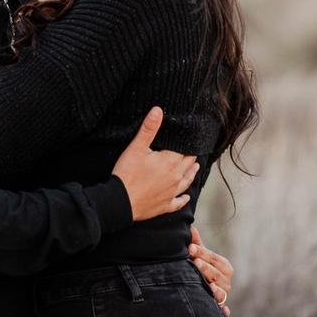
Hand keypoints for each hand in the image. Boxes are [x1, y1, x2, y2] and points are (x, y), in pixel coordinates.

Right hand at [110, 108, 199, 222]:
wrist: (120, 202)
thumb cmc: (127, 175)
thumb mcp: (136, 148)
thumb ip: (149, 129)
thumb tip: (158, 111)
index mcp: (170, 162)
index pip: (185, 150)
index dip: (188, 144)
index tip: (191, 139)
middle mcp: (175, 178)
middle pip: (188, 164)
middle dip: (191, 157)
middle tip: (193, 151)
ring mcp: (171, 193)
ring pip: (186, 181)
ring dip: (191, 174)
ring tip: (195, 167)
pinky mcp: (165, 206)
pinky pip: (178, 203)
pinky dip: (183, 199)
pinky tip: (186, 197)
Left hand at [190, 223, 234, 316]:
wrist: (206, 290)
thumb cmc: (203, 269)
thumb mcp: (201, 257)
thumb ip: (198, 245)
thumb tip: (191, 229)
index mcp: (224, 266)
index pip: (214, 258)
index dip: (202, 252)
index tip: (190, 248)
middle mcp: (226, 281)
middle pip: (216, 273)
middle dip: (205, 267)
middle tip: (194, 261)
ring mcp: (224, 294)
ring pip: (220, 290)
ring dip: (213, 286)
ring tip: (207, 283)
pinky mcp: (220, 306)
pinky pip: (223, 308)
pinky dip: (222, 307)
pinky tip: (219, 305)